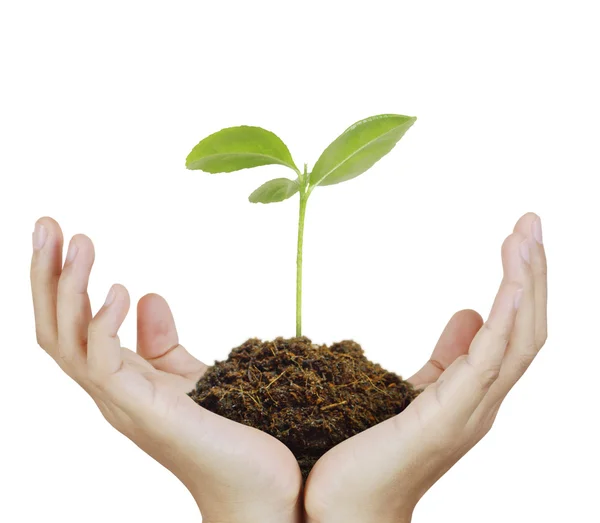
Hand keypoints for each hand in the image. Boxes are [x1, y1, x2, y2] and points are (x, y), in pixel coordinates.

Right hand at [30, 217, 302, 522]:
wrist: (261, 488)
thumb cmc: (227, 433)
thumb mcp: (189, 376)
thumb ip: (162, 343)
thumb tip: (149, 295)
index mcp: (119, 380)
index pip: (72, 325)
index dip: (61, 281)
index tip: (63, 233)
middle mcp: (110, 392)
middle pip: (56, 329)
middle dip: (47, 275)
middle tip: (47, 222)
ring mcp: (123, 405)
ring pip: (68, 343)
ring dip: (68, 289)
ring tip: (79, 242)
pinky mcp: (146, 413)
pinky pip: (105, 366)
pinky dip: (103, 326)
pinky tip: (119, 291)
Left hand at [303, 213, 546, 522]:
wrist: (347, 508)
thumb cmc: (375, 453)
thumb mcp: (417, 390)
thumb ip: (448, 356)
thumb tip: (468, 311)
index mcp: (475, 391)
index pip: (513, 328)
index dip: (521, 283)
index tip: (518, 238)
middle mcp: (483, 401)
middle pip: (525, 327)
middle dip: (532, 272)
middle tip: (530, 220)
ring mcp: (470, 411)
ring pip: (516, 339)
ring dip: (524, 284)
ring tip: (525, 235)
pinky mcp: (444, 417)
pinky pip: (487, 363)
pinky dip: (503, 320)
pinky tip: (509, 283)